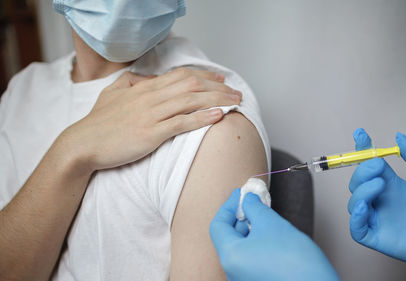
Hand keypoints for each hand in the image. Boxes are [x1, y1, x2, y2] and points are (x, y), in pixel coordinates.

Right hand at [58, 67, 240, 170]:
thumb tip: (146, 79)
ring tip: (235, 102)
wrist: (83, 144)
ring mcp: (151, 115)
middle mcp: (150, 97)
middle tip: (236, 92)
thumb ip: (131, 83)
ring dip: (217, 100)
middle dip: (218, 87)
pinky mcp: (151, 134)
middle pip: (191, 85)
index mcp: (144, 88)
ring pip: (190, 101)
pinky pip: (181, 123)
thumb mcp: (112, 93)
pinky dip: (201, 118)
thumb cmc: (98, 122)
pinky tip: (218, 116)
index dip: (204, 76)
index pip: (181, 75)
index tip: (221, 79)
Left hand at [210, 189, 339, 280]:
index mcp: (230, 257)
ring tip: (267, 218)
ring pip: (241, 248)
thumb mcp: (272, 224)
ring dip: (250, 230)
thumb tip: (248, 199)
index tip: (241, 193)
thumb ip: (255, 208)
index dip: (229, 206)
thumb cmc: (296, 262)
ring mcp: (244, 279)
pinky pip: (251, 259)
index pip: (219, 225)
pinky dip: (257, 243)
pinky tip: (272, 236)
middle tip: (255, 202)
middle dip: (241, 217)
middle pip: (229, 237)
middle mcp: (233, 272)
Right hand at [348, 128, 405, 280]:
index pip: (369, 164)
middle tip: (379, 165)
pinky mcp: (380, 238)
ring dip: (361, 191)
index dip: (362, 149)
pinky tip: (366, 207)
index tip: (361, 134)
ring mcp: (380, 219)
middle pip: (357, 182)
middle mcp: (383, 200)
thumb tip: (399, 137)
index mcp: (393, 184)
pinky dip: (356, 217)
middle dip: (362, 170)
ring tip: (380, 184)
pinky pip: (357, 229)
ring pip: (354, 203)